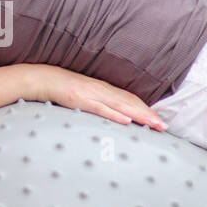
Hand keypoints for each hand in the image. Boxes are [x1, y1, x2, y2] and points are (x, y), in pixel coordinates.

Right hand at [20, 63, 168, 129]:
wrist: (42, 79)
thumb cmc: (62, 89)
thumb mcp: (83, 97)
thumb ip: (98, 104)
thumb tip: (112, 116)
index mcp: (103, 90)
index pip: (130, 99)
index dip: (146, 110)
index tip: (159, 121)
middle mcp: (102, 90)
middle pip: (130, 103)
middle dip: (148, 115)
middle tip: (164, 127)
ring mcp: (92, 94)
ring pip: (120, 105)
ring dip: (138, 115)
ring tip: (153, 125)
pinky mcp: (81, 100)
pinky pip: (100, 108)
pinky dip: (115, 115)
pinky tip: (126, 121)